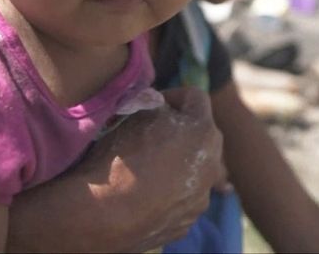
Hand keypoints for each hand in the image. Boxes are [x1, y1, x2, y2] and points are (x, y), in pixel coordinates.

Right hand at [7, 86, 225, 251]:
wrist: (105, 212)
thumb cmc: (122, 155)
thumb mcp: (137, 112)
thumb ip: (157, 103)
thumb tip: (161, 106)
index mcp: (205, 131)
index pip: (195, 97)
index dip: (171, 96)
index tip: (151, 106)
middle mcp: (212, 165)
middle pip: (200, 135)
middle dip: (179, 130)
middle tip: (149, 134)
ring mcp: (201, 198)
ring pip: (194, 169)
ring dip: (176, 162)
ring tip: (145, 167)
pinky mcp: (187, 223)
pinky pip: (182, 198)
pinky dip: (169, 192)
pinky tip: (144, 193)